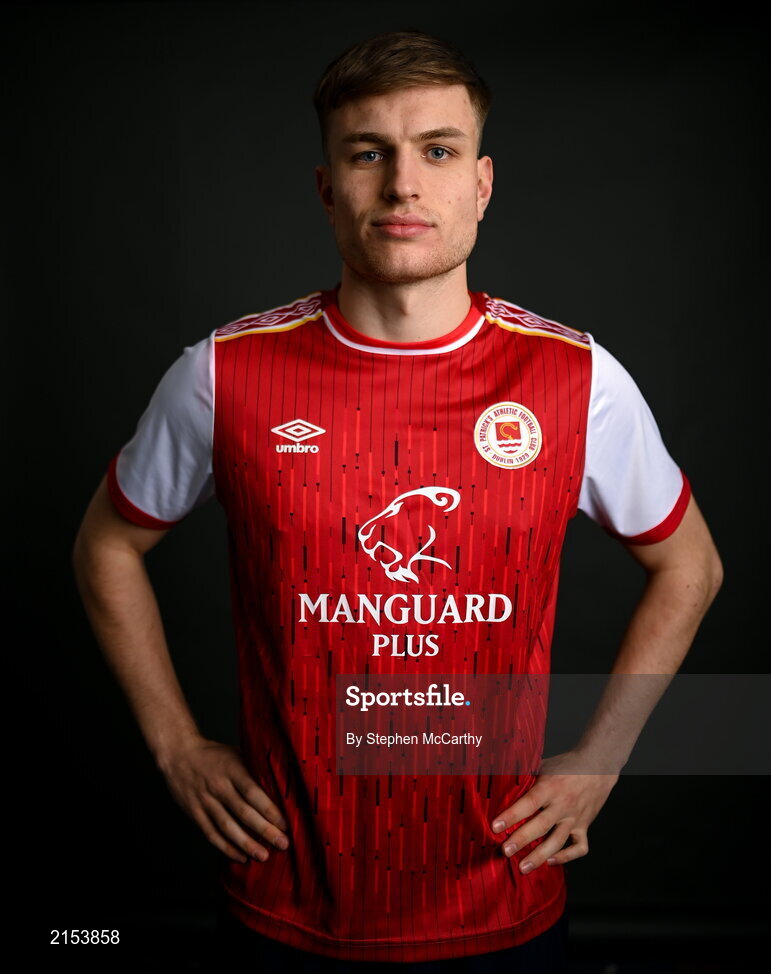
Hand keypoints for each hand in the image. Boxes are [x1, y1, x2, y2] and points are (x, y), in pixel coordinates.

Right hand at [158, 736, 289, 863]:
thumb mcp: (236, 753)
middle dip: (264, 830)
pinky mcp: (195, 813)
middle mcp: (219, 786)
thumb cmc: (213, 755)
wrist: (179, 755)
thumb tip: (281, 781)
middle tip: (283, 844)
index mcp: (232, 769)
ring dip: (246, 843)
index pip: (253, 792)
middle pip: (243, 812)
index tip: (285, 823)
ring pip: (227, 827)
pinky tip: (241, 857)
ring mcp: (205, 801)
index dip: (269, 809)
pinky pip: (211, 834)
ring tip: (263, 856)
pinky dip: (226, 848)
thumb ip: (254, 767)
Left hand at [490, 749, 618, 874]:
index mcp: (550, 787)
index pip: (529, 803)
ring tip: (523, 868)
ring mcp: (575, 818)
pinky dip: (566, 857)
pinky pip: (579, 847)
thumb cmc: (566, 765)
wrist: (598, 766)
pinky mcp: (584, 826)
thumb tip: (499, 780)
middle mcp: (563, 804)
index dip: (511, 815)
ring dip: (539, 856)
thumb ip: (525, 774)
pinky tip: (551, 862)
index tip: (495, 827)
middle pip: (541, 825)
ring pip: (557, 841)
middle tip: (505, 852)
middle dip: (522, 840)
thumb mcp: (544, 765)